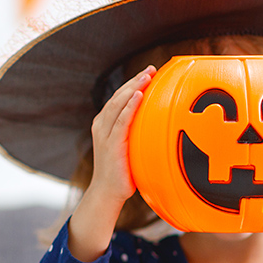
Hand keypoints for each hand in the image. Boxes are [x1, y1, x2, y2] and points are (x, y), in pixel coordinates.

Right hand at [66, 65, 153, 260]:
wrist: (107, 193)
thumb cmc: (121, 172)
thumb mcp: (128, 148)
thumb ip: (136, 134)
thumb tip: (160, 126)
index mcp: (104, 124)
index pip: (119, 98)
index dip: (133, 83)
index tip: (149, 73)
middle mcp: (102, 125)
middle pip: (119, 96)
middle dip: (135, 80)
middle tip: (151, 69)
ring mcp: (105, 134)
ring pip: (119, 104)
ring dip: (134, 87)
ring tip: (147, 75)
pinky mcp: (111, 144)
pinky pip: (121, 121)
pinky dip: (130, 106)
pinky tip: (139, 95)